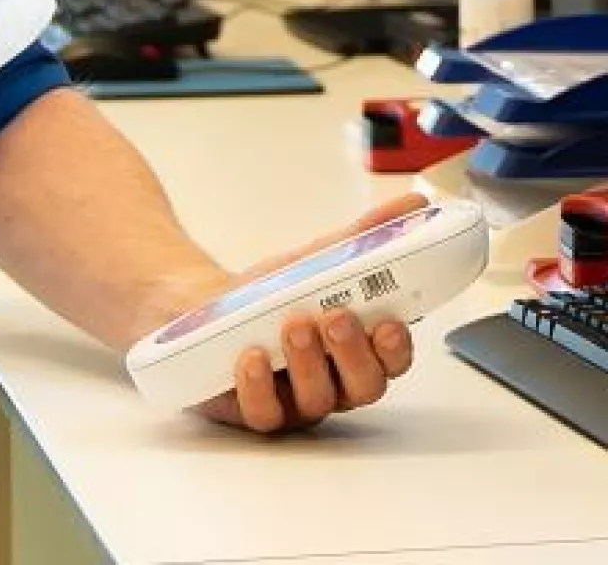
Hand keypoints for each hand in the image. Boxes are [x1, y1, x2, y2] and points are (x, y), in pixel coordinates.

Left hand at [188, 194, 423, 434]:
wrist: (201, 308)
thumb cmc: (271, 295)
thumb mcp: (315, 262)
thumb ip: (364, 236)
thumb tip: (416, 203)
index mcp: (356, 353)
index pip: (392, 362)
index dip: (397, 350)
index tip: (391, 323)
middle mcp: (332, 385)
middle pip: (362, 387)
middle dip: (355, 355)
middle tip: (337, 318)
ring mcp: (292, 402)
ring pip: (316, 400)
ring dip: (309, 362)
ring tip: (295, 324)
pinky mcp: (250, 409)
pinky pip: (263, 411)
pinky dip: (259, 385)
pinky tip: (252, 356)